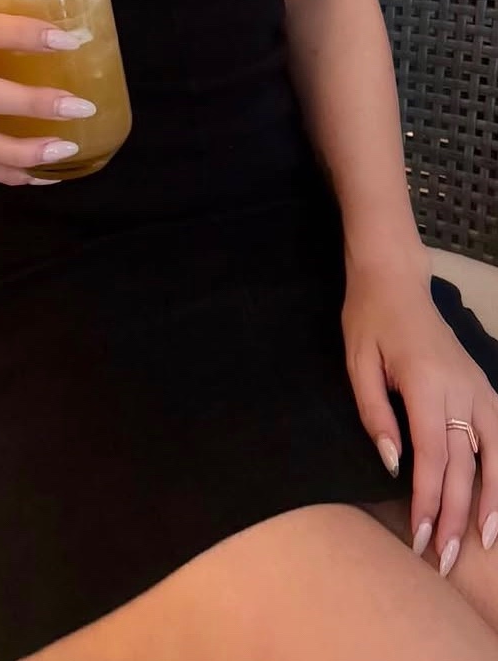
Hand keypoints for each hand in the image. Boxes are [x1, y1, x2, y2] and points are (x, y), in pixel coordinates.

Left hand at [343, 261, 497, 575]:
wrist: (396, 280)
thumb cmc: (368, 319)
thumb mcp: (357, 362)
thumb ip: (375, 414)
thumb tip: (395, 465)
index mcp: (426, 383)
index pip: (432, 456)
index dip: (428, 501)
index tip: (420, 537)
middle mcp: (461, 389)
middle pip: (464, 464)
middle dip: (453, 516)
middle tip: (442, 559)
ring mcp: (478, 387)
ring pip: (494, 454)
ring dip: (491, 502)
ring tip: (486, 543)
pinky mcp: (483, 387)